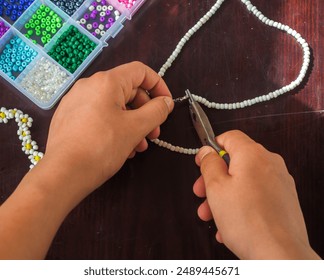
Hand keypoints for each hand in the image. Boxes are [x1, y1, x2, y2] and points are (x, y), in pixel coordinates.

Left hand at [45, 61, 173, 195]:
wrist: (63, 173)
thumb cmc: (102, 146)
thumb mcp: (136, 128)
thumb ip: (156, 111)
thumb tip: (166, 102)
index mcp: (106, 82)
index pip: (140, 71)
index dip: (159, 86)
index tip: (166, 106)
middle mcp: (89, 85)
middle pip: (128, 91)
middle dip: (146, 112)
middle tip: (154, 134)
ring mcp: (76, 101)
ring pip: (114, 106)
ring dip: (132, 124)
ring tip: (138, 147)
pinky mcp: (69, 117)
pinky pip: (99, 116)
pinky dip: (115, 127)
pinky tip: (120, 148)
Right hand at [193, 130, 319, 258]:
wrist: (279, 255)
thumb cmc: (247, 221)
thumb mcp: (216, 188)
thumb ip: (209, 164)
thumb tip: (206, 151)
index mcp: (252, 154)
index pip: (229, 137)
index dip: (211, 147)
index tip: (201, 161)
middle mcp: (269, 163)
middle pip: (235, 162)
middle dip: (213, 178)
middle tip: (201, 193)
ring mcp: (279, 182)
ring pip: (243, 181)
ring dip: (223, 195)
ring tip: (212, 215)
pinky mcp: (283, 199)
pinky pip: (255, 195)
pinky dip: (240, 205)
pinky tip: (228, 225)